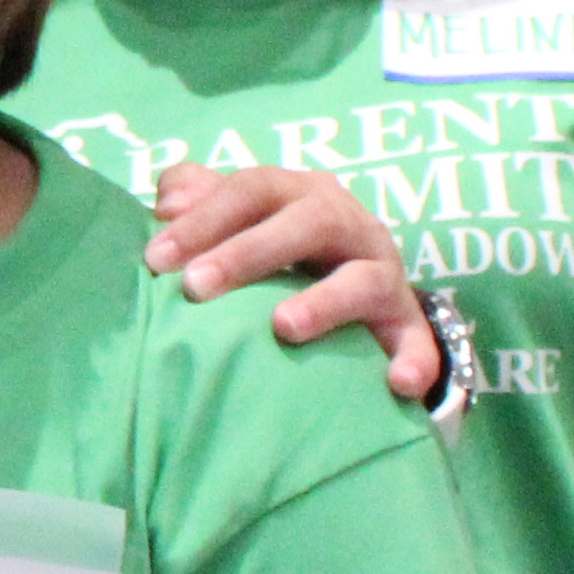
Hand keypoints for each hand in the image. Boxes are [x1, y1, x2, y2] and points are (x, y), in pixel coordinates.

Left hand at [146, 162, 440, 402]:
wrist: (363, 290)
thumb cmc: (279, 251)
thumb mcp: (242, 220)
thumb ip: (201, 203)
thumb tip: (166, 202)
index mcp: (299, 194)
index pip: (251, 190)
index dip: (204, 219)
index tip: (156, 259)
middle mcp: (347, 224)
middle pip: (307, 222)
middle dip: (249, 252)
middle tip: (197, 287)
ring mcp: (382, 273)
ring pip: (362, 279)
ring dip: (325, 302)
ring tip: (284, 328)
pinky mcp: (407, 322)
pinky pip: (417, 340)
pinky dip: (415, 360)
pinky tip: (397, 383)